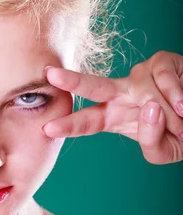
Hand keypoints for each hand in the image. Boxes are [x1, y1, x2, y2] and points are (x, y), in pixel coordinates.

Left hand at [42, 50, 182, 164]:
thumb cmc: (182, 134)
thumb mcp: (165, 152)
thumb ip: (151, 141)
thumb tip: (149, 108)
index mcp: (115, 117)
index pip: (87, 122)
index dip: (69, 125)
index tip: (47, 128)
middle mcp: (122, 94)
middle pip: (94, 87)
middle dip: (72, 80)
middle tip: (50, 74)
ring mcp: (140, 76)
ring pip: (145, 94)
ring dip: (168, 116)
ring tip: (182, 124)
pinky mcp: (161, 62)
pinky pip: (163, 80)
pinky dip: (177, 96)